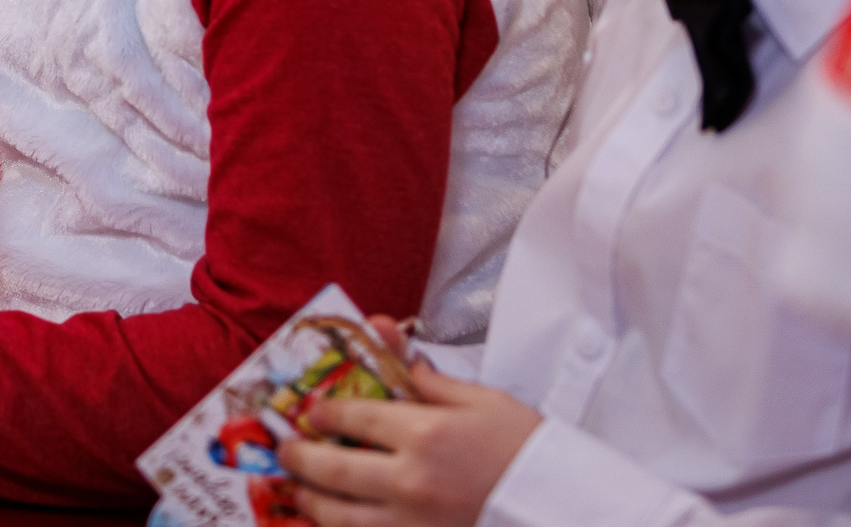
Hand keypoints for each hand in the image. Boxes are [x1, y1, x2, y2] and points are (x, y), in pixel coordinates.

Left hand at [281, 353, 543, 526]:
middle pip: (333, 468)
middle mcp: (411, 480)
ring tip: (300, 491)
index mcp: (425, 433)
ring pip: (340, 517)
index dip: (323, 413)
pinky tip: (333, 523)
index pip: (353, 416)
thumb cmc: (526, 449)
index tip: (310, 413)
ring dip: (312, 501)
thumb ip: (428, 378)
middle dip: (300, 457)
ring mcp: (413, 523)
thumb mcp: (482, 400)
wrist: (564, 506)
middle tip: (285, 451)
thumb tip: (390, 341)